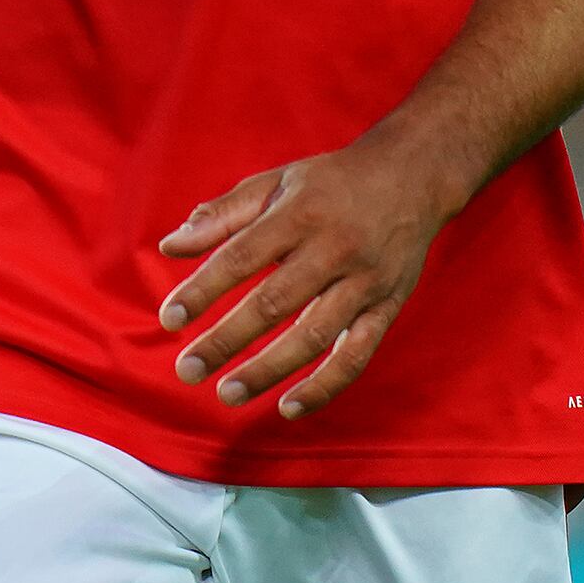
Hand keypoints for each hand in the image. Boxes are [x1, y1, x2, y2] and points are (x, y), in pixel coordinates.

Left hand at [158, 140, 456, 417]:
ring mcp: (364, 282)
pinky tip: (289, 407)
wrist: (413, 175)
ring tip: (227, 393)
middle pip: (274, 302)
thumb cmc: (331, 182)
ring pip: (314, 335)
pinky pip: (356, 355)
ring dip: (268, 369)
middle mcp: (334, 248)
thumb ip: (223, 215)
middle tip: (187, 369)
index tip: (169, 318)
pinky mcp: (387, 307)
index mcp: (300, 213)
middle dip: (226, 339)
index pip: (242, 256)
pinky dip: (325, 386)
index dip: (203, 289)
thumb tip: (170, 245)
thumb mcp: (276, 183)